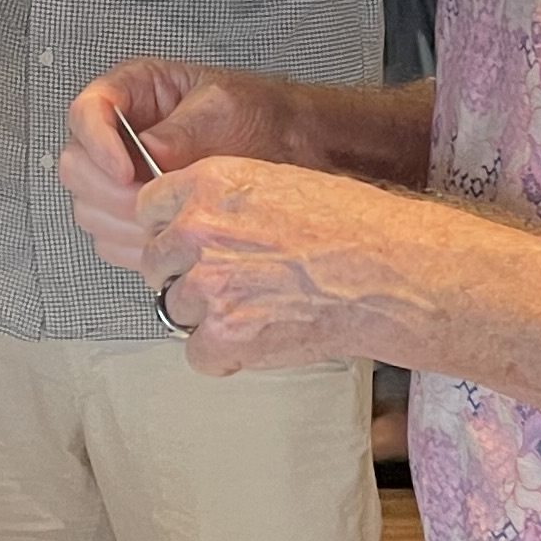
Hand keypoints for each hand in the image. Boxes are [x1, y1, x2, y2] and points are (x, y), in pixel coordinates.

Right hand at [59, 58, 317, 258]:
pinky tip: (163, 238)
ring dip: (120, 221)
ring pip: (88, 207)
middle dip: (110, 190)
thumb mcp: (225, 107)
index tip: (126, 170)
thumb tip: (148, 150)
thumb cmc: (259, 114)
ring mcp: (124, 177)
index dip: (98, 143)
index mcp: (134, 91)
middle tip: (149, 201)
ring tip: (163, 220)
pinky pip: (109, 238)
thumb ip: (184, 129)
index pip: (86, 111)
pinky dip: (131, 245)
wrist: (291, 148)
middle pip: (77, 165)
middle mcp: (120, 134)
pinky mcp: (135, 213)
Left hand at [125, 156, 438, 377]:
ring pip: (173, 309)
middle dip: (184, 275)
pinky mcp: (223, 334)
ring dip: (206, 316)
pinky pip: (197, 354)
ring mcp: (207, 285)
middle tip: (230, 283)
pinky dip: (225, 356)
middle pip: (154, 261)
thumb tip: (196, 226)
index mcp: (210, 184)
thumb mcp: (278, 183)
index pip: (149, 207)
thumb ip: (225, 202)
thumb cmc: (354, 227)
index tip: (187, 243)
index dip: (170, 229)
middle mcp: (198, 230)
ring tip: (258, 310)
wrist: (391, 272)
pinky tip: (261, 339)